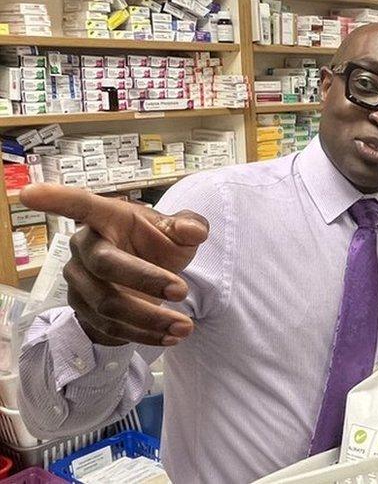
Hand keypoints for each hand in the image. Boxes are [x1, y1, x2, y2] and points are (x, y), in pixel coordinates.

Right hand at [19, 183, 208, 346]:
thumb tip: (195, 231)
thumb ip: (188, 227)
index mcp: (105, 218)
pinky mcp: (83, 310)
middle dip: (145, 280)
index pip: (78, 205)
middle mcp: (85, 247)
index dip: (55, 198)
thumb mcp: (177, 233)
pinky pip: (110, 327)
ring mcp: (79, 281)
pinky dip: (143, 335)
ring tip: (184, 327)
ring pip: (107, 304)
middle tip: (182, 291)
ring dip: (149, 318)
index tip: (28, 193)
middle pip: (105, 265)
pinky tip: (169, 336)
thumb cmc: (157, 245)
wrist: (153, 279)